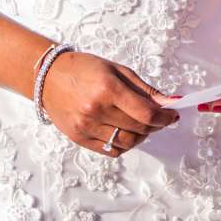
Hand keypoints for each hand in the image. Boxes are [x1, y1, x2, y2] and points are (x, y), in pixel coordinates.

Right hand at [41, 51, 179, 157]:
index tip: (172, 115)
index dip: (165, 117)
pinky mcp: (78, 139)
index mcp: (108, 89)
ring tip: (142, 125)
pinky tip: (125, 132)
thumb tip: (169, 103)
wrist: (48, 77)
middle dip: (155, 125)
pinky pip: (110, 151)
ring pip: (127, 143)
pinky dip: (124, 145)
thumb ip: (144, 89)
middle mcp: (96, 110)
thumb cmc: (84, 69)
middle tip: (160, 118)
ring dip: (141, 137)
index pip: (146, 113)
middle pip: (139, 129)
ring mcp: (86, 127)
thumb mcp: (117, 70)